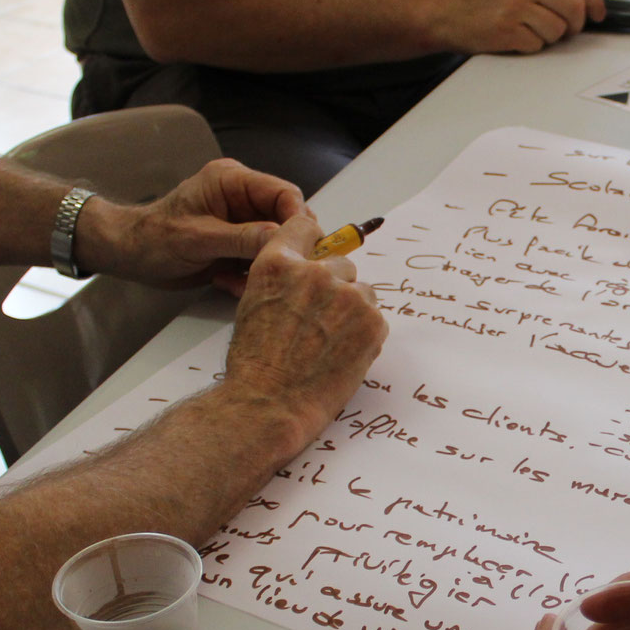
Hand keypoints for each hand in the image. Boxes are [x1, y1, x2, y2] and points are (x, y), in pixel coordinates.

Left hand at [79, 158, 305, 295]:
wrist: (128, 255)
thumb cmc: (152, 237)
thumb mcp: (198, 238)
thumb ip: (242, 238)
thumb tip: (282, 238)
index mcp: (232, 181)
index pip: (284, 193)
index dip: (298, 219)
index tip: (302, 246)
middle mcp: (241, 198)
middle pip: (285, 220)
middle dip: (281, 248)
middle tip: (277, 271)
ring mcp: (241, 222)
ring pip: (275, 244)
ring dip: (263, 266)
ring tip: (239, 280)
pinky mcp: (237, 245)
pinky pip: (260, 260)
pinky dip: (250, 276)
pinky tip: (227, 282)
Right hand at [221, 215, 388, 460]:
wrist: (271, 403)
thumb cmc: (256, 363)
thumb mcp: (253, 304)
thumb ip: (282, 278)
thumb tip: (306, 271)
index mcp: (278, 263)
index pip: (305, 226)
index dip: (312, 244)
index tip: (317, 256)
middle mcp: (315, 273)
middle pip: (340, 264)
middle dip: (333, 288)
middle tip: (319, 321)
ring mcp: (348, 296)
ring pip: (362, 291)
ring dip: (352, 310)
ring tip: (329, 342)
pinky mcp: (373, 322)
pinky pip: (376, 317)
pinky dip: (364, 334)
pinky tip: (341, 354)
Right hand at [431, 0, 606, 53]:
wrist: (446, 9)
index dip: (595, 2)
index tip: (598, 14)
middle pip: (574, 8)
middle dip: (576, 25)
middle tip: (567, 29)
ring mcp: (515, 7)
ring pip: (558, 30)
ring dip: (551, 37)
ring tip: (533, 30)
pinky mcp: (507, 31)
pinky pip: (537, 45)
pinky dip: (531, 46)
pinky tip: (517, 37)